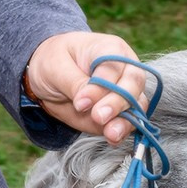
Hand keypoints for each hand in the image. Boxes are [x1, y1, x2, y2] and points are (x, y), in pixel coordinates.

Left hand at [24, 32, 147, 143]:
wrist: (49, 76)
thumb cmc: (54, 61)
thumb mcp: (55, 67)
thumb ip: (73, 83)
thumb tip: (86, 102)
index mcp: (110, 49)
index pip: (114, 67)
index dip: (100, 85)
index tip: (80, 102)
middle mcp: (124, 68)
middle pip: (133, 85)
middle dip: (117, 103)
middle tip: (98, 117)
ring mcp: (125, 91)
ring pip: (136, 105)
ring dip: (126, 122)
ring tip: (111, 134)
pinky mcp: (119, 112)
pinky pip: (129, 122)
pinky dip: (122, 131)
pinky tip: (112, 138)